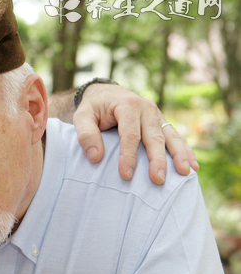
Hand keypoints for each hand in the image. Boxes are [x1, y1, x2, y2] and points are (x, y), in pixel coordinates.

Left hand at [73, 84, 198, 183]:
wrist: (106, 94)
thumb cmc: (93, 108)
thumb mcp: (81, 116)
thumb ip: (85, 134)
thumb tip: (96, 157)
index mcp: (128, 105)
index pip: (130, 135)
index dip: (128, 156)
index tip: (126, 175)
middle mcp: (147, 109)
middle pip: (154, 137)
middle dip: (157, 160)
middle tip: (158, 180)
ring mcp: (157, 116)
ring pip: (171, 137)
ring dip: (179, 155)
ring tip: (186, 172)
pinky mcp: (161, 123)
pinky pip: (176, 137)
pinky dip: (185, 151)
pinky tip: (192, 166)